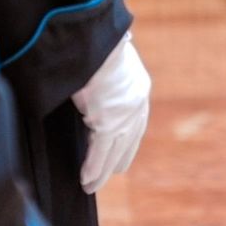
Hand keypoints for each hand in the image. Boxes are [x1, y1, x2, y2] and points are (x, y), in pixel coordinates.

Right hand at [72, 31, 150, 194]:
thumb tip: (94, 79)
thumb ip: (107, 78)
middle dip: (116, 160)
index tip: (120, 155)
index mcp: (139, 89)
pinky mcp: (107, 122)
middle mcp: (136, 106)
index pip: (135, 124)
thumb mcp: (109, 62)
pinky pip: (99, 152)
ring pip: (112, 152)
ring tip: (90, 186)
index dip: (125, 142)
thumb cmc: (95, 45)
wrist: (94, 38)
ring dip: (100, 172)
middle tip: (107, 174)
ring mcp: (123, 116)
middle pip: (127, 142)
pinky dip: (92, 168)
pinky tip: (86, 180)